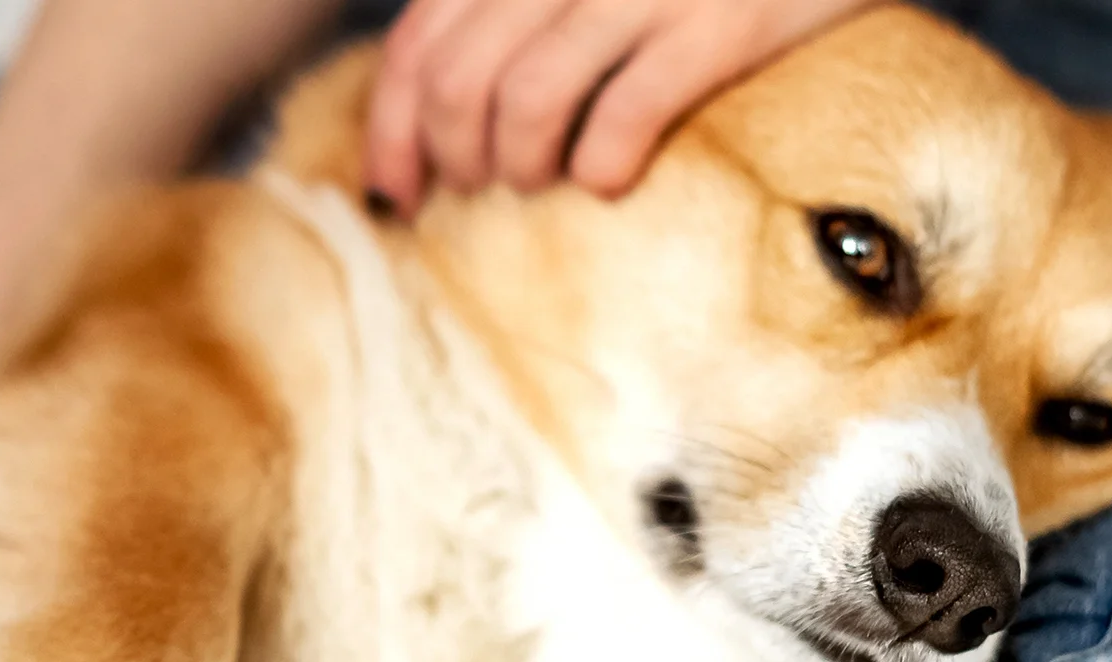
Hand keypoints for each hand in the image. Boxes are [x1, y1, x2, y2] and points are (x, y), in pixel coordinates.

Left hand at [365, 0, 879, 213]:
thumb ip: (512, 17)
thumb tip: (429, 121)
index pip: (419, 40)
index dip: (391, 129)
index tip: (394, 195)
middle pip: (459, 82)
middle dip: (454, 158)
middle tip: (482, 188)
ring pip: (526, 103)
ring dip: (521, 166)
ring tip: (546, 179)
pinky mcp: (720, 26)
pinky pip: (625, 116)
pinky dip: (602, 165)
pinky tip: (611, 178)